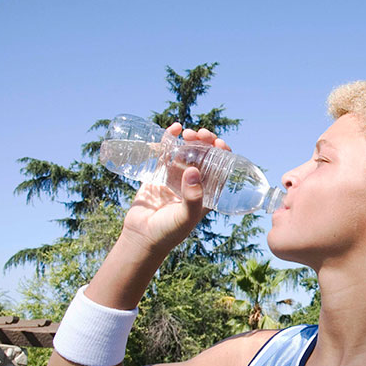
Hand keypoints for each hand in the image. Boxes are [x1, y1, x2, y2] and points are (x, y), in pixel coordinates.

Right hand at [120, 122, 231, 253]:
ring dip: (190, 139)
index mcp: (207, 194)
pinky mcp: (159, 173)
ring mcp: (176, 177)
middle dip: (206, 143)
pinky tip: (173, 128)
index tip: (219, 144)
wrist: (141, 237)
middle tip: (201, 135)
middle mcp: (194, 184)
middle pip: (205, 157)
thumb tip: (194, 171)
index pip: (221, 170)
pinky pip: (166, 152)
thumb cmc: (168, 232)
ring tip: (188, 133)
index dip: (224, 155)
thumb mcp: (185, 217)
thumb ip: (192, 197)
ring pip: (187, 152)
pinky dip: (170, 139)